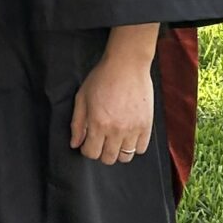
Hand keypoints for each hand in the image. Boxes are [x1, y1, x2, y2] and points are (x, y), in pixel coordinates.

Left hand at [70, 26, 158, 163]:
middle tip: (102, 140)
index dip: (87, 149)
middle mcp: (116, 130)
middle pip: (108, 158)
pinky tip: (129, 136)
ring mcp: (133, 129)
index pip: (92, 153)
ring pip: (125, 156)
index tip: (88, 143)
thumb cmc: (102, 77)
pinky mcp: (146, 125)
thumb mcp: (82, 98)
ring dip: (118, 151)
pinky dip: (134, 146)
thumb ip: (77, 123)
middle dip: (102, 152)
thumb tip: (75, 143)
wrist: (127, 64)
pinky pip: (141, 148)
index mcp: (98, 124)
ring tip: (116, 139)